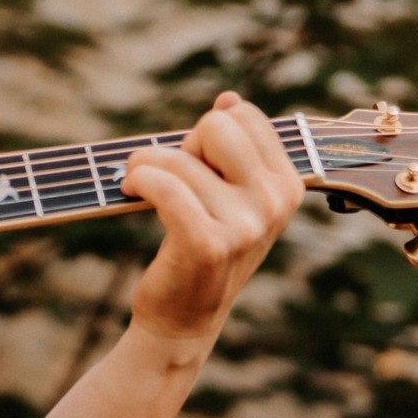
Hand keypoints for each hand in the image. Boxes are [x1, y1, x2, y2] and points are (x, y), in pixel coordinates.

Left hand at [121, 93, 303, 349]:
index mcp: (287, 184)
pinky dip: (138, 181)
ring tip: (137, 186)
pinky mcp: (207, 244)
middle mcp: (274, 202)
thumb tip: (229, 98)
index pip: (242, 115)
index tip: (196, 167)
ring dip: (143, 166)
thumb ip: (233, 149)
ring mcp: (244, 225)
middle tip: (167, 178)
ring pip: (177, 157)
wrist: (182, 318)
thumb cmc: (199, 248)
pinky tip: (130, 192)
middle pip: (216, 124)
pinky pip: (163, 185)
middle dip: (180, 145)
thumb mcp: (228, 196)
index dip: (205, 135)